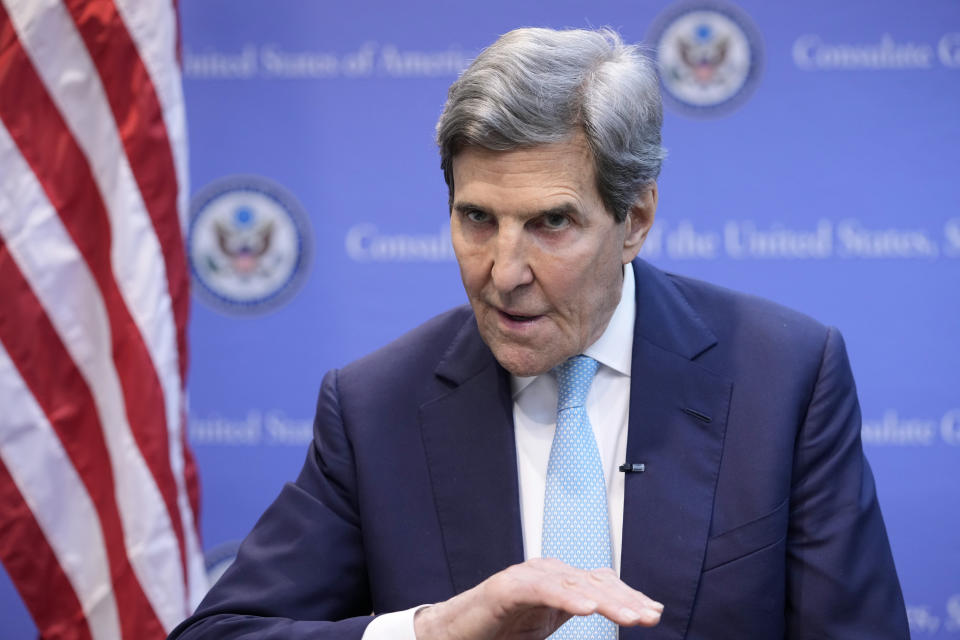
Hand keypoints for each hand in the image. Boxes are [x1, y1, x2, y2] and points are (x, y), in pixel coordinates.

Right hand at [413, 557, 662, 639]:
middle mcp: (545, 573)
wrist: (451, 635)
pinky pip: (541, 590)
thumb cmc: (496, 631)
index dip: (628, 596)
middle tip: (650, 616)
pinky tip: (585, 608)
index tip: (654, 612)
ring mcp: (526, 577)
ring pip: (573, 584)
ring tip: (630, 617)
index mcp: (557, 582)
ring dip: (605, 601)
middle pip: (593, 582)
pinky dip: (565, 597)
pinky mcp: (506, 588)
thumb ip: (570, 612)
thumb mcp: (544, 624)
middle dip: (625, 599)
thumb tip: (601, 612)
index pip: (600, 584)